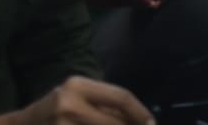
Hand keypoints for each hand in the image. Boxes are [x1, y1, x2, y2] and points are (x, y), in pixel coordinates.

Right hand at [18, 76, 152, 124]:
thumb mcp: (79, 99)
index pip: (120, 97)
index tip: (151, 123)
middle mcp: (69, 103)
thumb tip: (141, 121)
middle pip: (114, 122)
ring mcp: (62, 124)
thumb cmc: (55, 111)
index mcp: (78, 85)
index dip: (140, 112)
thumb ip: (106, 107)